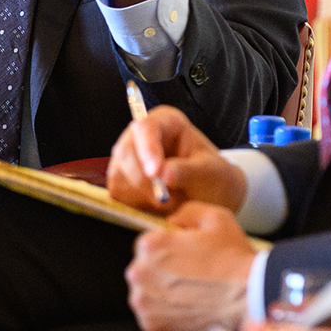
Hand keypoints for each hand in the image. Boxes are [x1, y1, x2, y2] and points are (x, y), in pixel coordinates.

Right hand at [107, 106, 246, 213]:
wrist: (209, 198)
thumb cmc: (212, 178)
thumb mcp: (210, 173)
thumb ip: (189, 171)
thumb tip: (164, 174)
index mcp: (166, 121)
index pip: (146, 128)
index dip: (147, 149)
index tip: (155, 173)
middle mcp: (140, 136)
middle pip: (126, 152)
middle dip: (144, 180)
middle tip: (167, 200)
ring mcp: (127, 159)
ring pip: (119, 176)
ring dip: (143, 196)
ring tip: (172, 203)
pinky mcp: (121, 181)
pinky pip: (118, 193)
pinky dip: (137, 204)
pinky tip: (158, 208)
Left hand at [124, 203, 253, 330]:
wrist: (251, 297)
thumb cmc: (234, 258)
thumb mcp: (215, 218)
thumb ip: (187, 212)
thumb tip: (172, 221)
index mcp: (150, 246)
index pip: (147, 244)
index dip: (168, 248)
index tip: (185, 256)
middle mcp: (139, 274)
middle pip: (143, 269)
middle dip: (161, 271)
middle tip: (190, 276)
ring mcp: (144, 304)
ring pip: (145, 294)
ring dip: (161, 294)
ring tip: (189, 294)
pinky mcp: (153, 327)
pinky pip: (153, 318)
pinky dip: (166, 315)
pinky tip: (187, 309)